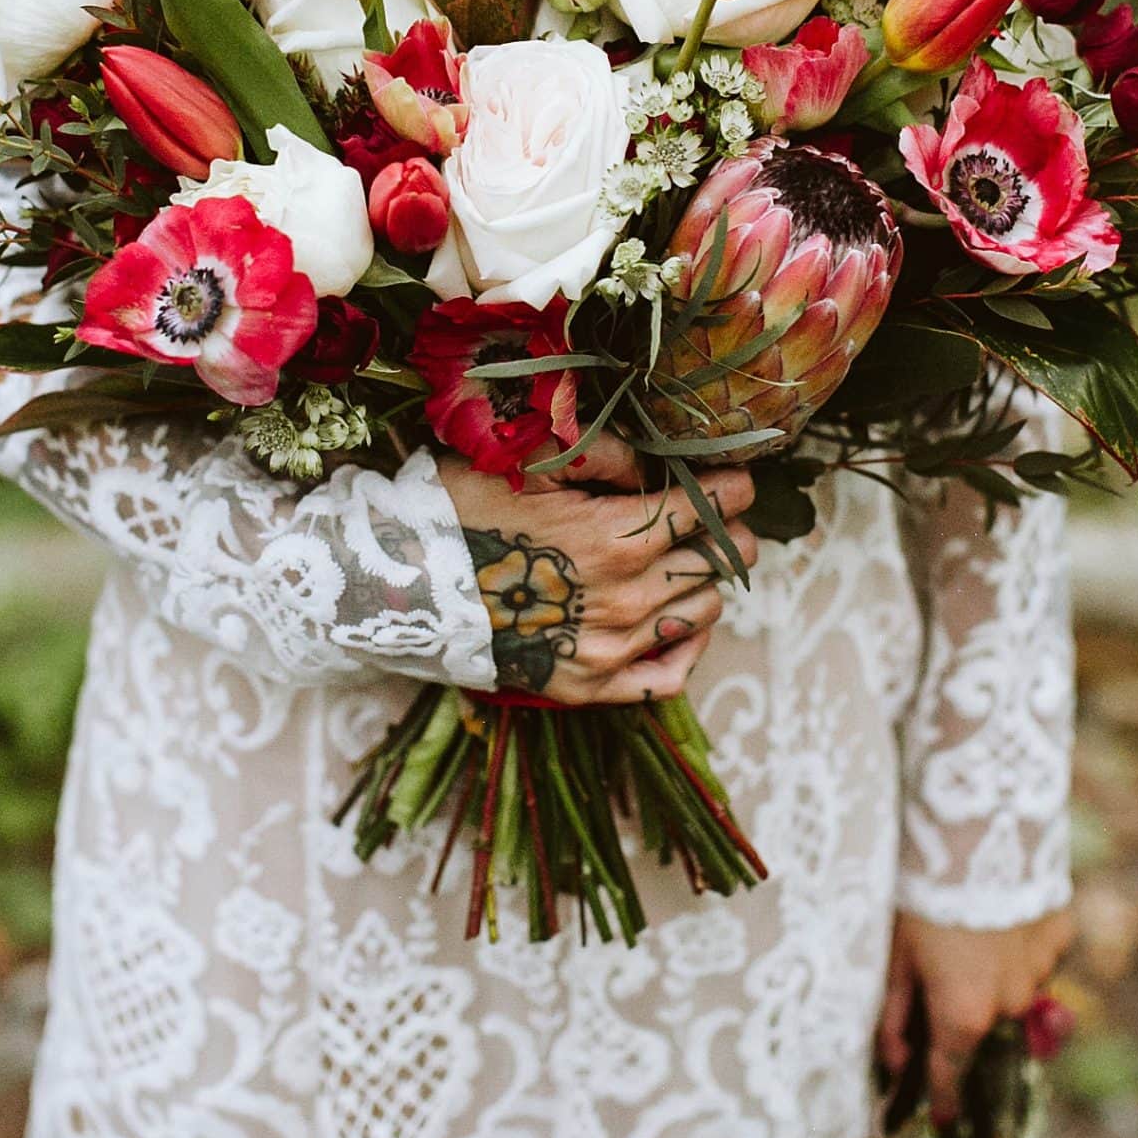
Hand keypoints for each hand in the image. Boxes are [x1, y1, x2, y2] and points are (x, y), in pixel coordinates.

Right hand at [436, 434, 756, 708]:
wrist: (404, 583)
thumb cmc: (464, 508)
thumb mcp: (531, 458)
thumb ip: (606, 452)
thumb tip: (660, 463)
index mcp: (617, 536)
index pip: (713, 507)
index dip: (733, 486)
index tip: (731, 478)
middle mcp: (626, 598)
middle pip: (719, 560)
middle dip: (727, 531)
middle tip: (713, 516)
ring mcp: (610, 649)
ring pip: (703, 610)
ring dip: (706, 581)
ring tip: (685, 561)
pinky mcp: (588, 685)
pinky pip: (670, 676)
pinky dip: (688, 646)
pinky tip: (677, 621)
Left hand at [875, 905, 1072, 1121]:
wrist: (979, 829)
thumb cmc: (921, 894)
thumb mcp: (895, 953)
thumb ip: (894, 1014)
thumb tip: (895, 1063)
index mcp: (963, 1015)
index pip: (951, 1073)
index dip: (943, 1099)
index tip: (941, 1119)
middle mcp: (1009, 1006)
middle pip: (983, 1023)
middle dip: (965, 1007)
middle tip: (946, 966)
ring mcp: (1041, 972)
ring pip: (1015, 987)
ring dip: (995, 971)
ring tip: (970, 926)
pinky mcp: (1060, 936)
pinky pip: (1038, 951)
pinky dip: (1020, 940)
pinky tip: (1001, 908)